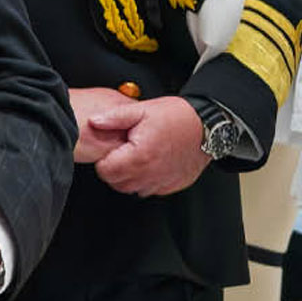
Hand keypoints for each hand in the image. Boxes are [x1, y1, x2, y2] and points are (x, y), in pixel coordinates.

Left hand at [95, 96, 213, 198]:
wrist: (206, 126)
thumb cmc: (177, 117)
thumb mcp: (142, 110)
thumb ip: (115, 117)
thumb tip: (94, 121)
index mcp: (139, 155)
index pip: (105, 171)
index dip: (104, 159)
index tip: (112, 149)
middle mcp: (149, 174)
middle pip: (116, 183)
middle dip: (114, 169)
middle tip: (123, 152)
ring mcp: (161, 183)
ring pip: (131, 189)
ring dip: (129, 177)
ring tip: (137, 157)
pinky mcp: (170, 186)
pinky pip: (149, 190)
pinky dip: (145, 180)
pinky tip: (151, 164)